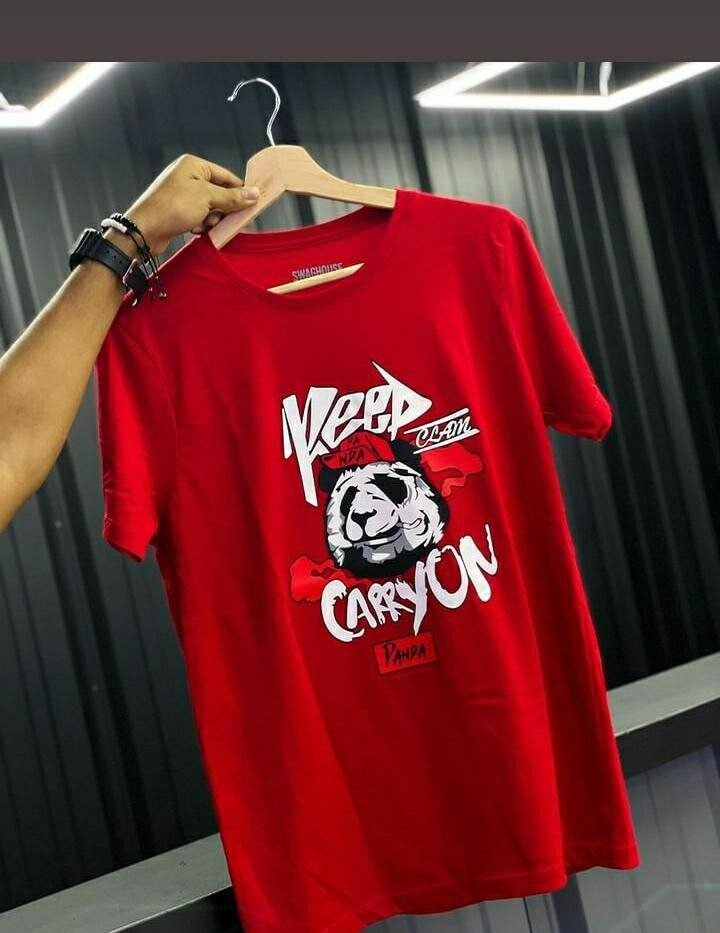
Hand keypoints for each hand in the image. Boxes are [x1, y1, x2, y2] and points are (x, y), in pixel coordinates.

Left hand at [105, 153, 259, 255]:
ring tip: (203, 224)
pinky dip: (201, 224)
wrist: (144, 230)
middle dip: (222, 209)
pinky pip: (200, 216)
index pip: (227, 176)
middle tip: (222, 219)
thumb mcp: (207, 198)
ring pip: (211, 208)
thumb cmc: (170, 207)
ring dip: (211, 219)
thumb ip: (232, 197)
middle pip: (220, 193)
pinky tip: (194, 229)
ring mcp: (183, 194)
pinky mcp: (179, 210)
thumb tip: (253, 193)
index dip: (240, 191)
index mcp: (194, 165)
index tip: (251, 205)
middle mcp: (188, 177)